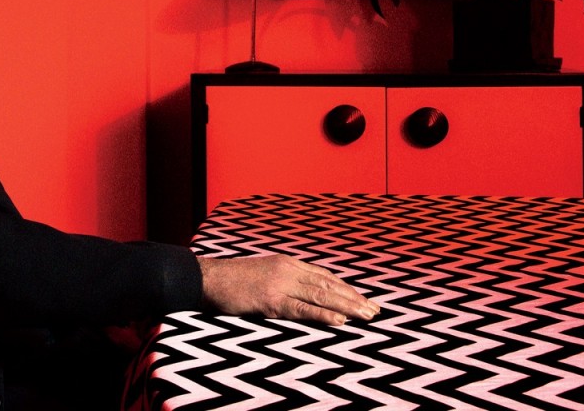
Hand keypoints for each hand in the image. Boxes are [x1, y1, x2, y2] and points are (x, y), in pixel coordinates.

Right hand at [197, 255, 379, 325]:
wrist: (207, 278)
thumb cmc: (232, 279)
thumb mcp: (263, 272)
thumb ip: (284, 279)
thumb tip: (303, 292)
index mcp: (287, 263)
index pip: (324, 276)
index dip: (346, 288)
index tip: (363, 298)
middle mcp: (288, 270)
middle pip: (328, 284)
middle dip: (354, 297)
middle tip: (375, 310)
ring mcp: (280, 285)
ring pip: (321, 296)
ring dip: (347, 306)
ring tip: (366, 315)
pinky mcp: (270, 301)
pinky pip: (301, 309)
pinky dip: (323, 315)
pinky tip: (340, 321)